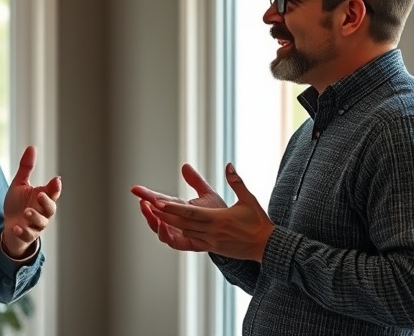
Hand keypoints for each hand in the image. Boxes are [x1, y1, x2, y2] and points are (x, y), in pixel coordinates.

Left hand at [1, 146, 61, 258]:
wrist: (9, 226)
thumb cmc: (17, 204)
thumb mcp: (20, 184)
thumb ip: (26, 168)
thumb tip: (32, 147)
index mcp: (42, 198)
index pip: (52, 193)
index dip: (55, 188)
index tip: (56, 181)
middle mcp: (42, 212)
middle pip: (51, 209)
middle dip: (47, 203)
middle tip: (40, 195)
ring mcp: (35, 225)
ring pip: (41, 223)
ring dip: (35, 217)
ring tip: (26, 211)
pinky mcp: (26, 235)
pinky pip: (27, 235)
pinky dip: (23, 232)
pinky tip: (16, 227)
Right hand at [131, 163, 227, 251]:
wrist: (232, 231)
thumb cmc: (219, 214)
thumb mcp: (207, 194)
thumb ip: (196, 181)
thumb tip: (185, 166)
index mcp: (178, 209)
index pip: (159, 200)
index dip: (147, 195)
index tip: (135, 189)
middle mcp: (175, 221)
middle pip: (155, 215)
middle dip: (146, 207)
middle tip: (141, 200)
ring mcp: (178, 233)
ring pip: (159, 228)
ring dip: (152, 220)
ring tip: (149, 210)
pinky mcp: (185, 243)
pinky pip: (171, 241)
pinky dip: (164, 233)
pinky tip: (161, 224)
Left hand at [132, 163, 273, 261]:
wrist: (266, 246)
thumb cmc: (258, 221)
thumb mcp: (248, 199)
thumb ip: (236, 182)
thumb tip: (228, 165)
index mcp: (219, 219)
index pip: (190, 213)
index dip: (173, 209)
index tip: (158, 202)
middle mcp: (212, 232)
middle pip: (182, 223)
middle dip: (163, 215)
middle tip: (147, 205)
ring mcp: (211, 242)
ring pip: (184, 232)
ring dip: (168, 224)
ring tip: (154, 214)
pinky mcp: (212, 248)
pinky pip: (191, 241)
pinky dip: (179, 234)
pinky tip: (170, 227)